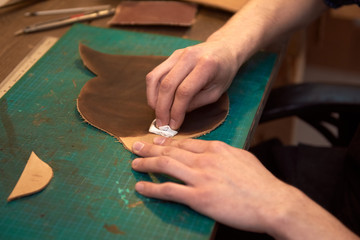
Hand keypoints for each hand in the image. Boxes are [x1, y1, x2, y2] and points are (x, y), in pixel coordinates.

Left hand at [131, 137, 291, 232]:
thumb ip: (224, 153)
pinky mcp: (199, 197)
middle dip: (150, 148)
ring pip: (166, 166)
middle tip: (136, 147)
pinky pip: (169, 190)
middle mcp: (205, 160)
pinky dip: (152, 188)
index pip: (185, 143)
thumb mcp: (243, 158)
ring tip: (134, 163)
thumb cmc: (261, 183)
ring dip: (147, 163)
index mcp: (217, 149)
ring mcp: (201, 178)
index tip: (156, 142)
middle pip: (171, 151)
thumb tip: (213, 152)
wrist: (272, 201)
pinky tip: (141, 186)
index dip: (167, 143)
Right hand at [146, 40, 239, 129]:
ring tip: (157, 114)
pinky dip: (152, 90)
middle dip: (162, 108)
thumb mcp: (217, 92)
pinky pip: (155, 74)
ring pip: (156, 78)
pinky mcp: (171, 56)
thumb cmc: (223, 73)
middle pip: (167, 85)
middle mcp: (189, 56)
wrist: (224, 49)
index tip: (174, 124)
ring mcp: (178, 54)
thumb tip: (175, 114)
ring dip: (153, 99)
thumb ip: (196, 102)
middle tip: (162, 124)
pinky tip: (156, 102)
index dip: (176, 110)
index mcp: (206, 66)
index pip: (184, 91)